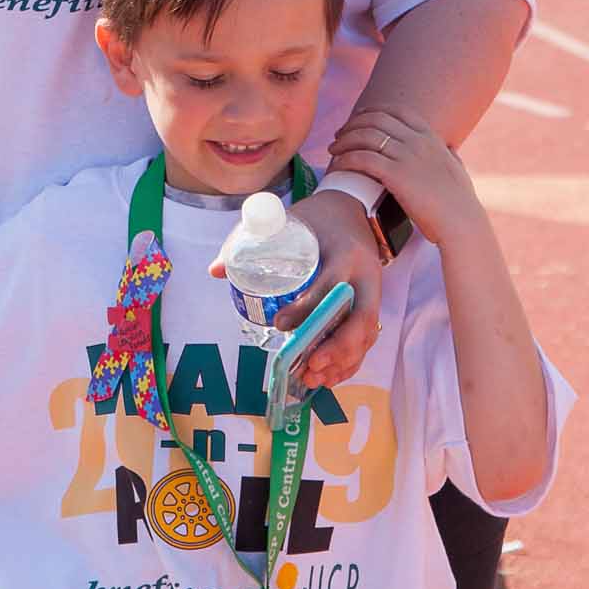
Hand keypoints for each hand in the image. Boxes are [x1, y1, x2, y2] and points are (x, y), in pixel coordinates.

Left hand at [209, 190, 383, 390]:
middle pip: (358, 318)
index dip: (307, 309)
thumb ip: (251, 241)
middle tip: (306, 365)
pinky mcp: (373, 305)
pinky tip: (328, 377)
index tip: (280, 325)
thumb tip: (215, 271)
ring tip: (312, 379)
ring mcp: (373, 292)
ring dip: (341, 362)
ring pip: (365, 334)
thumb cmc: (314, 219)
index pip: (329, 285)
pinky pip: (367, 339)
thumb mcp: (285, 221)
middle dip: (335, 347)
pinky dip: (350, 362)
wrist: (351, 210)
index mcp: (344, 252)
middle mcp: (364, 275)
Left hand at [331, 105, 482, 247]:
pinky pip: (362, 158)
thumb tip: (451, 149)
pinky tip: (338, 164)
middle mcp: (417, 141)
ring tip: (333, 149)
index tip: (358, 118)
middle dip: (353, 124)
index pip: (397, 111)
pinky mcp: (396, 174)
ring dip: (344, 140)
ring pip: (365, 136)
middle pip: (375, 119)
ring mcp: (407, 155)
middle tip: (339, 135)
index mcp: (431, 138)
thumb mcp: (458, 172)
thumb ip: (451, 157)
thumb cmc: (460, 204)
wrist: (462, 225)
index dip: (373, 111)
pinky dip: (346, 158)